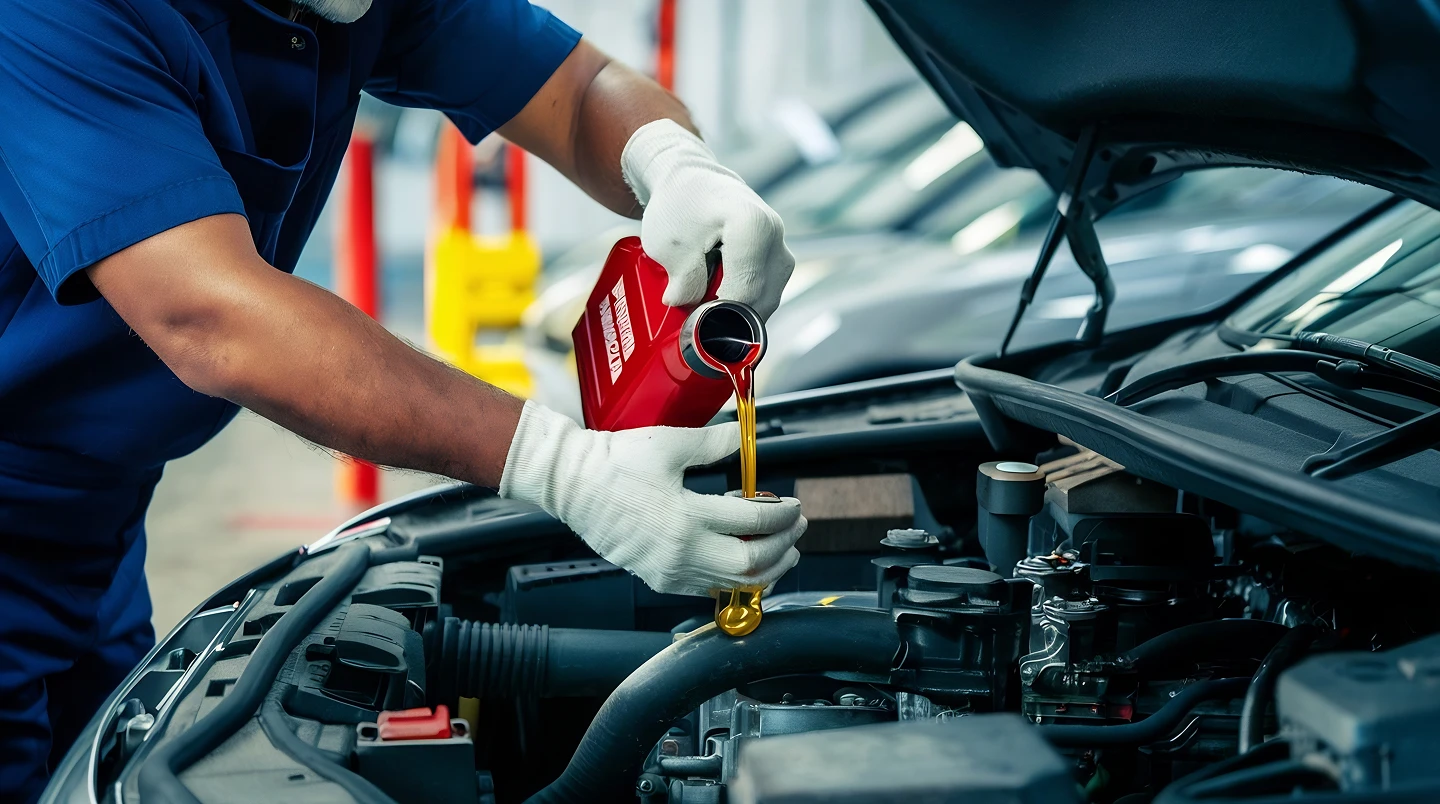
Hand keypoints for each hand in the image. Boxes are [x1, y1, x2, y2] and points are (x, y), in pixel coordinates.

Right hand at [499, 402, 804, 595]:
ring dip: (766, 571)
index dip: (782, 514)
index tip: (792, 505)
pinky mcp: (658, 578)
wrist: (571, 484)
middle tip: (796, 529)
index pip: (755, 522)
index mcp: (688, 516)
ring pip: (733, 585)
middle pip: (752, 563)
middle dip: (783, 547)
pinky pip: (707, 590)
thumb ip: (715, 444)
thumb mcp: (670, 444)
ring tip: (782, 554)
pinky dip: (734, 583)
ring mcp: (669, 570)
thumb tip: (745, 439)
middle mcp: (681, 551)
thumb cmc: (613, 463)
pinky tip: (744, 568)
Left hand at [622, 119, 795, 319]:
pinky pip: (768, 290)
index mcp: (751, 226)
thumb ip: (684, 283)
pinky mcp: (779, 253)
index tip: (692, 319)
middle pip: (760, 299)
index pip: (743, 293)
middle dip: (729, 317)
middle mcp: (775, 234)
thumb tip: (689, 310)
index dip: (717, 315)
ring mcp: (781, 244)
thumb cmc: (678, 203)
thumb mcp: (669, 245)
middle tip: (696, 318)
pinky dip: (745, 300)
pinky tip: (720, 297)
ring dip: (738, 310)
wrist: (690, 178)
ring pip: (767, 298)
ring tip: (706, 304)